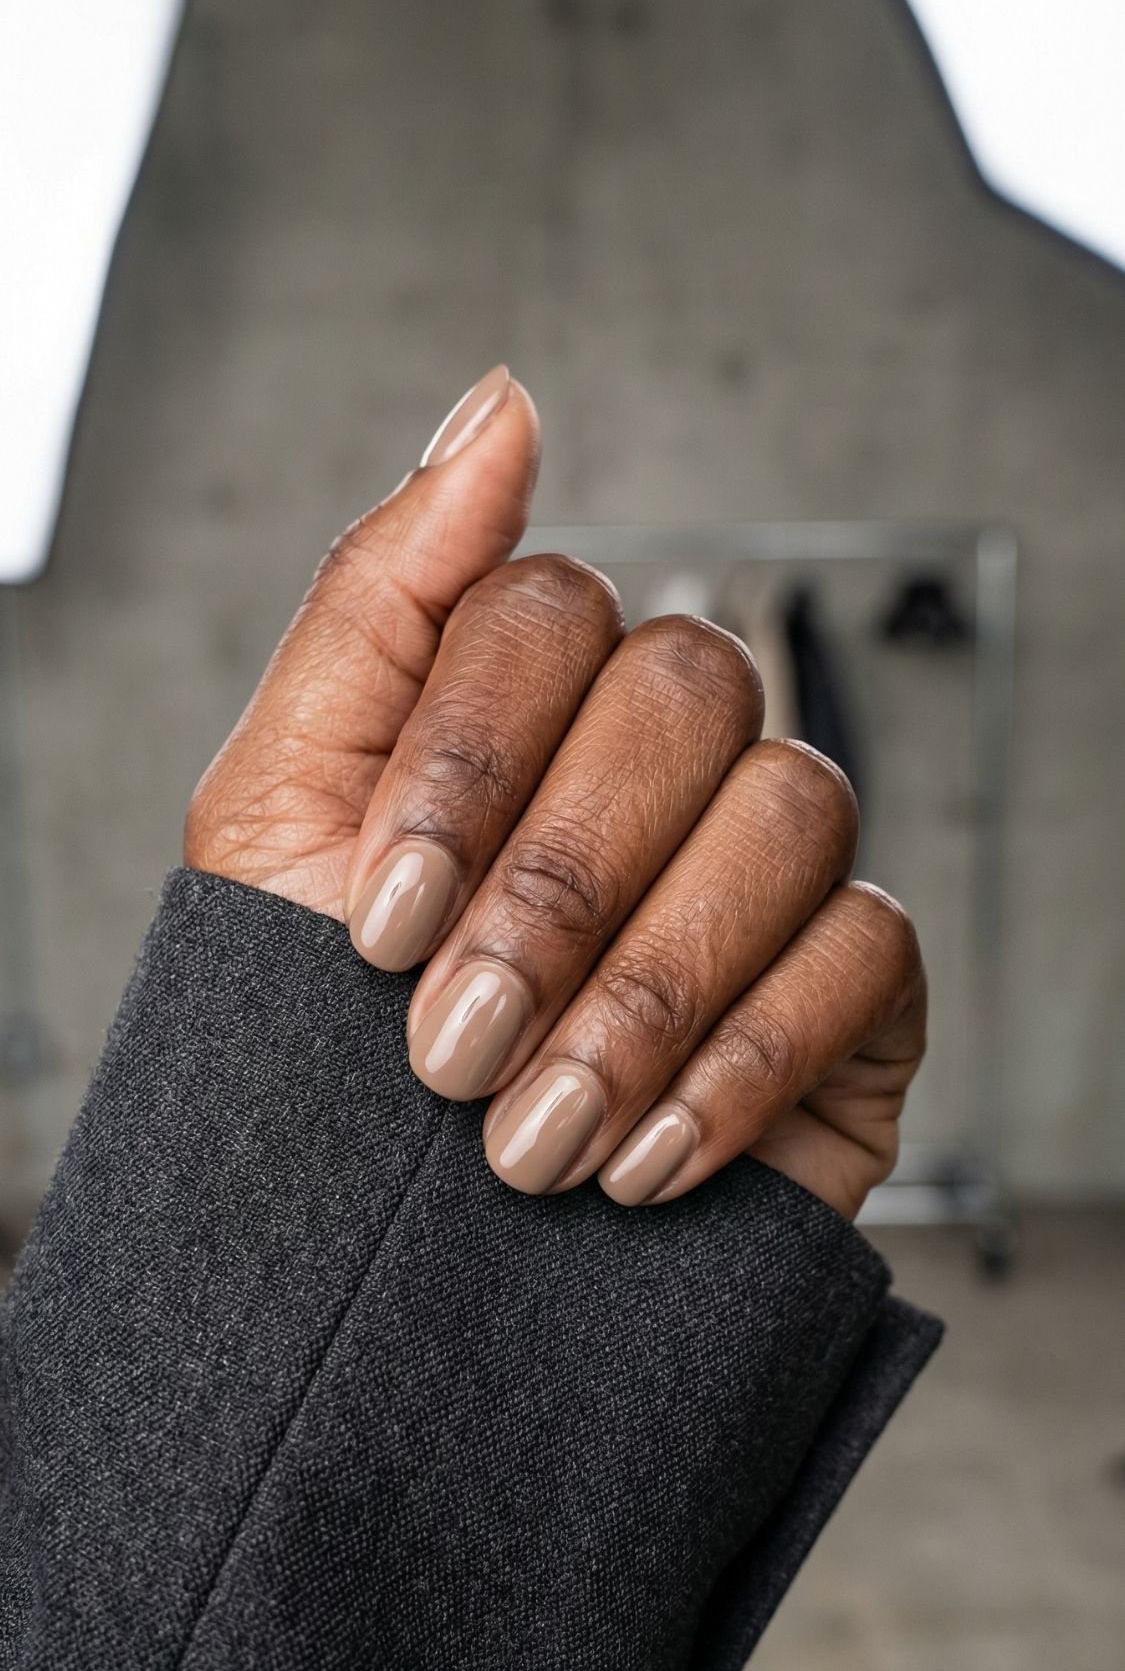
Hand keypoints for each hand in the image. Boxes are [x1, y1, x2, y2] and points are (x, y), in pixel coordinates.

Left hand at [188, 367, 924, 1217]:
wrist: (407, 1270)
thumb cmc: (328, 1038)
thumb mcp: (281, 818)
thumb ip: (381, 600)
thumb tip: (502, 400)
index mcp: (527, 695)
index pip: (546, 608)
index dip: (465, 761)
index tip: (374, 929)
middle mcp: (664, 750)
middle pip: (688, 688)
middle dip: (555, 890)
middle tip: (448, 1053)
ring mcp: (771, 856)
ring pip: (787, 807)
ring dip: (642, 993)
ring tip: (530, 1141)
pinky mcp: (858, 978)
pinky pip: (861, 950)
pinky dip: (738, 1064)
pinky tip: (640, 1165)